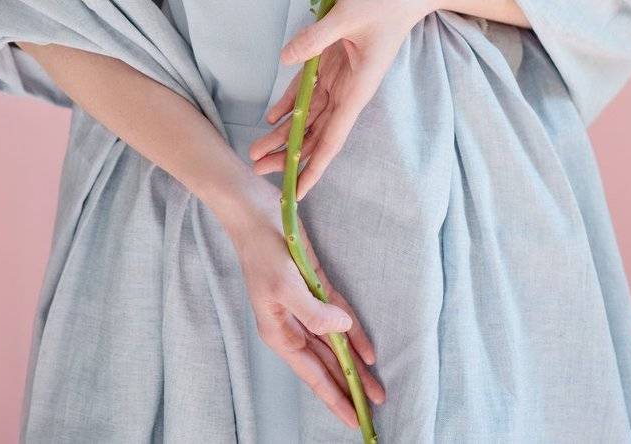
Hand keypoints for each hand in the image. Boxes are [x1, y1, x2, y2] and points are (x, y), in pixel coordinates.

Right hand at [225, 180, 386, 428]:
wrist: (253, 209)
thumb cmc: (262, 249)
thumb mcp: (285, 286)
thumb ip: (314, 314)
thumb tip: (343, 332)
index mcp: (279, 332)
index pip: (312, 375)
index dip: (334, 398)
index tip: (354, 420)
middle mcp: (292, 324)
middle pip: (325, 365)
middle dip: (349, 388)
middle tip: (375, 410)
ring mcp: (304, 304)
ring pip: (334, 344)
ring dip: (355, 365)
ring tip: (377, 388)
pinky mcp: (314, 284)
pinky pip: (338, 315)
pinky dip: (354, 333)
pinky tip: (368, 350)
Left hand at [248, 0, 426, 198]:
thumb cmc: (387, 0)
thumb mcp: (348, 16)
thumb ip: (316, 39)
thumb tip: (286, 59)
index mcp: (357, 88)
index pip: (331, 138)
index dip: (313, 167)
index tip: (297, 193)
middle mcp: (348, 89)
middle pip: (316, 133)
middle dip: (289, 155)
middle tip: (257, 169)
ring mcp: (341, 75)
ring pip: (310, 114)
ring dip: (285, 133)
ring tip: (257, 149)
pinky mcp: (335, 60)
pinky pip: (310, 87)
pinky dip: (291, 103)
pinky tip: (272, 118)